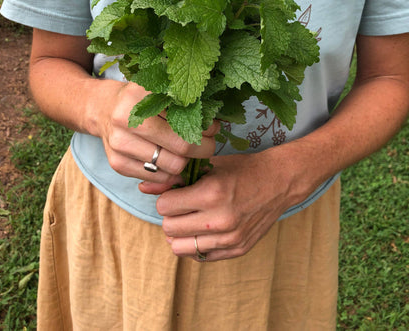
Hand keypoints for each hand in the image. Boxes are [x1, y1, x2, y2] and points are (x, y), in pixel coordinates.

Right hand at [100, 81, 217, 184]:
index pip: (186, 119)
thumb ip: (185, 102)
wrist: (103, 109)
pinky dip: (171, 172)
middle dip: (203, 148)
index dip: (206, 127)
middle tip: (208, 143)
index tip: (212, 127)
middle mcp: (126, 118)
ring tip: (189, 152)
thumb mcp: (160, 89)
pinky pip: (157, 178)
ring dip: (187, 162)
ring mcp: (119, 143)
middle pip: (181, 146)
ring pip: (172, 166)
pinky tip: (171, 160)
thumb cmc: (141, 98)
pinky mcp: (116, 163)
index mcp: (140, 94)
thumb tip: (216, 122)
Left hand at [140, 146, 307, 260]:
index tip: (176, 192)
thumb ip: (175, 178)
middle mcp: (220, 220)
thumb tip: (144, 188)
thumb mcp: (209, 167)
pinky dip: (195, 243)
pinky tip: (204, 228)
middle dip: (171, 215)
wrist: (279, 182)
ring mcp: (229, 239)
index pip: (165, 207)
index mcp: (212, 194)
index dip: (166, 197)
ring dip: (180, 232)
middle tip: (182, 205)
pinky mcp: (236, 250)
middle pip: (169, 228)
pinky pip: (199, 256)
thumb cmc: (242, 169)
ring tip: (191, 217)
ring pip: (179, 247)